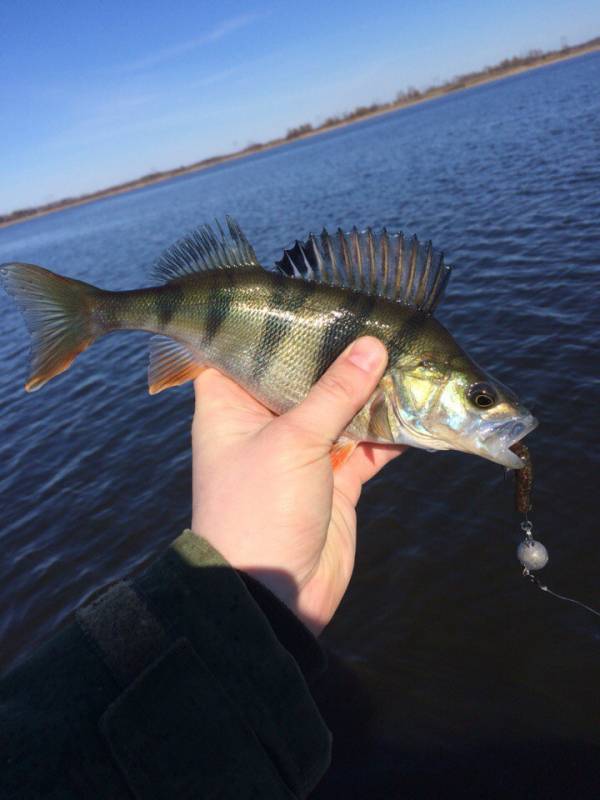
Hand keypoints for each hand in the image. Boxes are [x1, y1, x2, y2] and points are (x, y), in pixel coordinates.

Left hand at [191, 337, 405, 634]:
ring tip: (404, 357)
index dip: (261, 323)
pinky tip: (416, 410)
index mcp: (230, 406)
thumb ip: (335, 393)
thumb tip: (374, 345)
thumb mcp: (293, 442)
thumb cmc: (259, 508)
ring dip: (371, 391)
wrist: (273, 595)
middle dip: (337, 355)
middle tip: (372, 318)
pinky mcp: (335, 477)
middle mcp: (265, 422)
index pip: (236, 349)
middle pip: (301, 375)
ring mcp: (303, 450)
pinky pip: (367, 444)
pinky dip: (391, 432)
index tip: (300, 295)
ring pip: (340, 408)